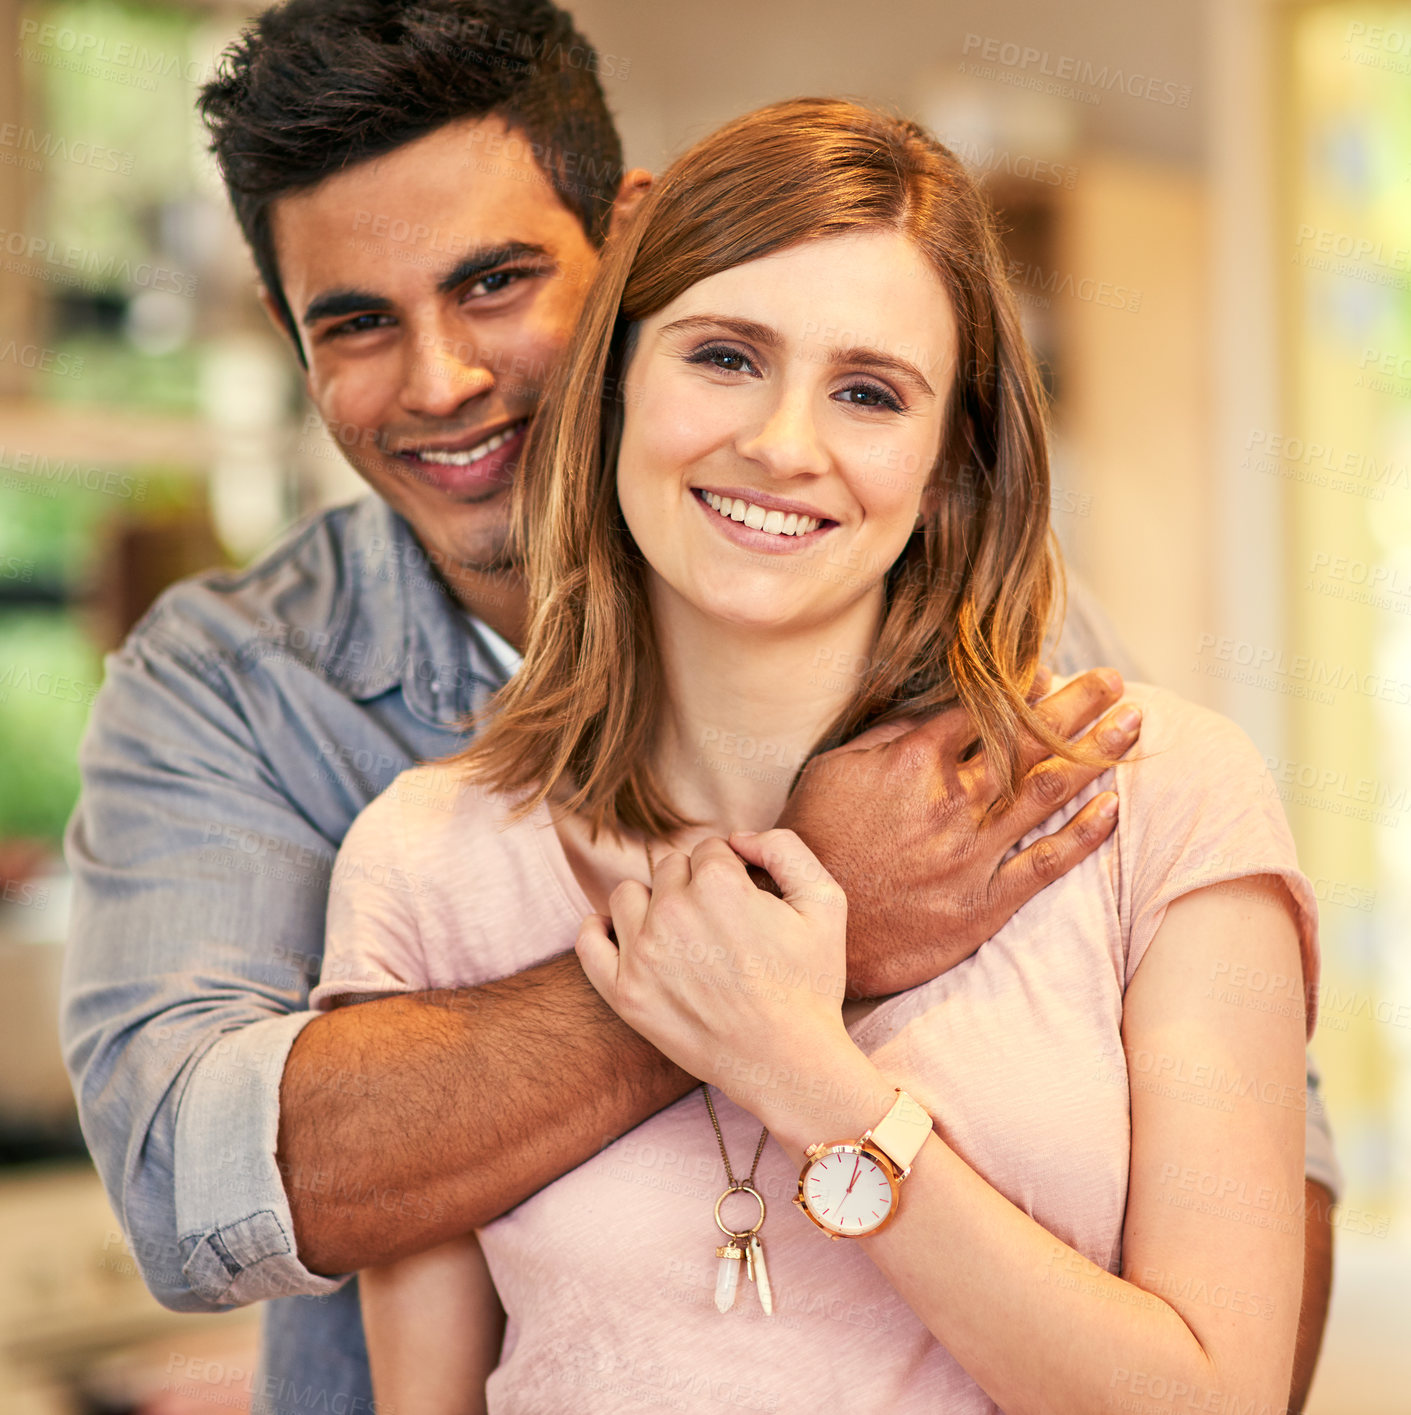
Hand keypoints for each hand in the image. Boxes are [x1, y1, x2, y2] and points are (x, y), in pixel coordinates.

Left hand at [575, 830, 854, 1106]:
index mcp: (719, 884)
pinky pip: (588, 939)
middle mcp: (673, 911)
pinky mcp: (624, 992)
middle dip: (695, 886)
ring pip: (629, 895)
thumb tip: (739, 837)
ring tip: (683, 935)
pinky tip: (627, 937)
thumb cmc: (810, 984)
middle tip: (721, 925)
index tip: (745, 901)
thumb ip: (785, 848)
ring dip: (653, 904)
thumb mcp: (825, 902)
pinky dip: (601, 930)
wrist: (788, 1062)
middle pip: (670, 869)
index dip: (732, 872)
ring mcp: (643, 953)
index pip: (710, 850)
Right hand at [776, 667, 1140, 996]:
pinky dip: (1084, 834)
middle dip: (1076, 705)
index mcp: (914, 762)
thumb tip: (936, 706)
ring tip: (1132, 723)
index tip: (1048, 670)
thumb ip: (887, 735)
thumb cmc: (816, 842)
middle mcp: (953, 802)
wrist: (810, 927)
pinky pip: (1046, 864)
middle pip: (1027, 741)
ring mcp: (972, 853)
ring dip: (1095, 753)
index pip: (982, 708)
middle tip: (1113, 680)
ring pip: (1048, 792)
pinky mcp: (983, 903)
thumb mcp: (833, 770)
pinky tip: (1113, 806)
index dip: (1020, 685)